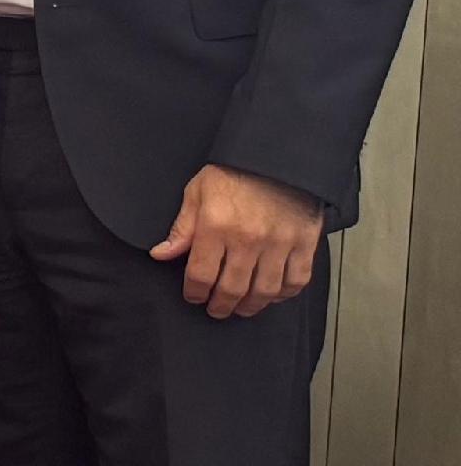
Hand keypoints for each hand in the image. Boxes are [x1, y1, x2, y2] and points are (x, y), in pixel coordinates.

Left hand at [152, 164, 323, 319]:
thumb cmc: (235, 172)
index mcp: (217, 227)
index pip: (201, 275)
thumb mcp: (197, 193)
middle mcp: (248, 240)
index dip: (194, 292)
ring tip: (241, 307)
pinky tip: (273, 294)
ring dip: (251, 305)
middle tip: (216, 309)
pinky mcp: (305, 243)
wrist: (278, 157)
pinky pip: (297, 280)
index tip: (193, 296)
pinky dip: (284, 294)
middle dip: (220, 305)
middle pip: (232, 289)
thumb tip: (161, 254)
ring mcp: (279, 244)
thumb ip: (182, 228)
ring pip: (265, 291)